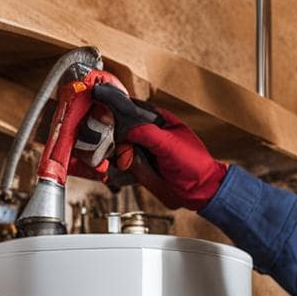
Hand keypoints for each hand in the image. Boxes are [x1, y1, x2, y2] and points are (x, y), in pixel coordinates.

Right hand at [89, 84, 226, 209]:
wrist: (198, 192)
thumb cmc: (193, 164)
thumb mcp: (170, 145)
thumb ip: (147, 134)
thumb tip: (125, 130)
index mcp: (156, 120)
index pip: (130, 107)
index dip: (114, 105)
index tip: (98, 102)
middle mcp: (145, 133)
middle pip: (117, 127)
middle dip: (107, 132)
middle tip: (101, 138)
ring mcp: (140, 150)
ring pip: (114, 146)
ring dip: (108, 152)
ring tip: (111, 157)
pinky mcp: (136, 167)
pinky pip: (118, 165)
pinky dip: (112, 167)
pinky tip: (109, 169)